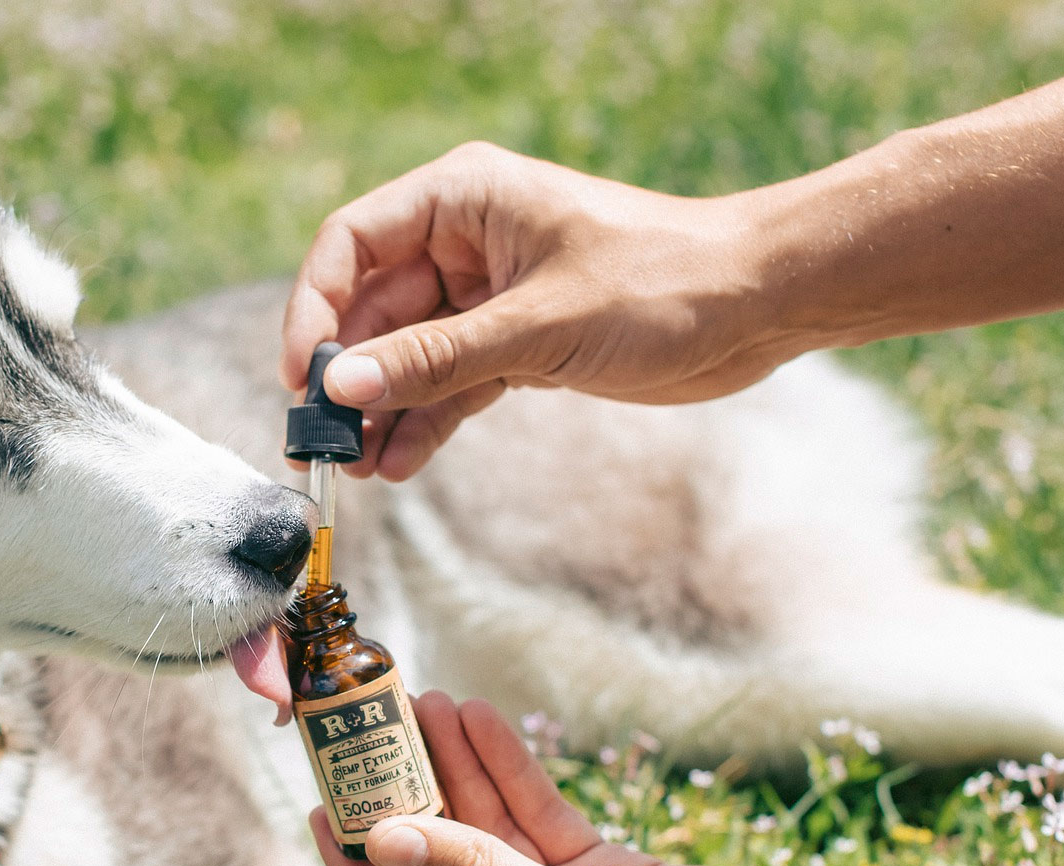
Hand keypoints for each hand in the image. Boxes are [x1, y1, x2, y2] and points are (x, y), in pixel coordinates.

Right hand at [282, 142, 795, 479]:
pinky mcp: (517, 342)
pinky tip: (401, 464)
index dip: (316, 309)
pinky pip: (450, 383)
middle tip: (318, 445)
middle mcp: (465, 241)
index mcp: (463, 198)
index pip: (352, 244)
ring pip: (407, 354)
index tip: (303, 377)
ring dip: (380, 410)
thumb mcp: (539, 324)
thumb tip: (341, 389)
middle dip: (345, 377)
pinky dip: (425, 421)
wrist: (759, 306)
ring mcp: (488, 294)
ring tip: (355, 469)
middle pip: (371, 307)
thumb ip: (435, 359)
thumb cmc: (664, 281)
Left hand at [310, 693, 802, 865]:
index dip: (355, 865)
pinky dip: (512, 769)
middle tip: (375, 725)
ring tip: (426, 700)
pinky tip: (481, 719)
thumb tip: (383, 839)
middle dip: (409, 788)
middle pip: (442, 853)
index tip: (321, 807)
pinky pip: (541, 817)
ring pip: (489, 826)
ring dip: (457, 763)